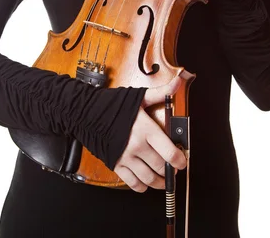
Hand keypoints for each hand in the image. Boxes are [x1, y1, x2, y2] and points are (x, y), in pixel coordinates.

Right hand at [113, 73, 188, 192]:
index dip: (180, 161)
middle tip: (174, 170)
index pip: (170, 152)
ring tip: (164, 180)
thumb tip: (177, 82)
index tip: (182, 162)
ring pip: (148, 178)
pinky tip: (145, 183)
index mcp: (146, 129)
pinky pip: (132, 182)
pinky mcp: (116, 164)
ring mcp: (126, 157)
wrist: (87, 113)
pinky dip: (141, 186)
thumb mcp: (139, 97)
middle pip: (161, 167)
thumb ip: (161, 93)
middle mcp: (137, 146)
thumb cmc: (113, 105)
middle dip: (171, 172)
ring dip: (159, 182)